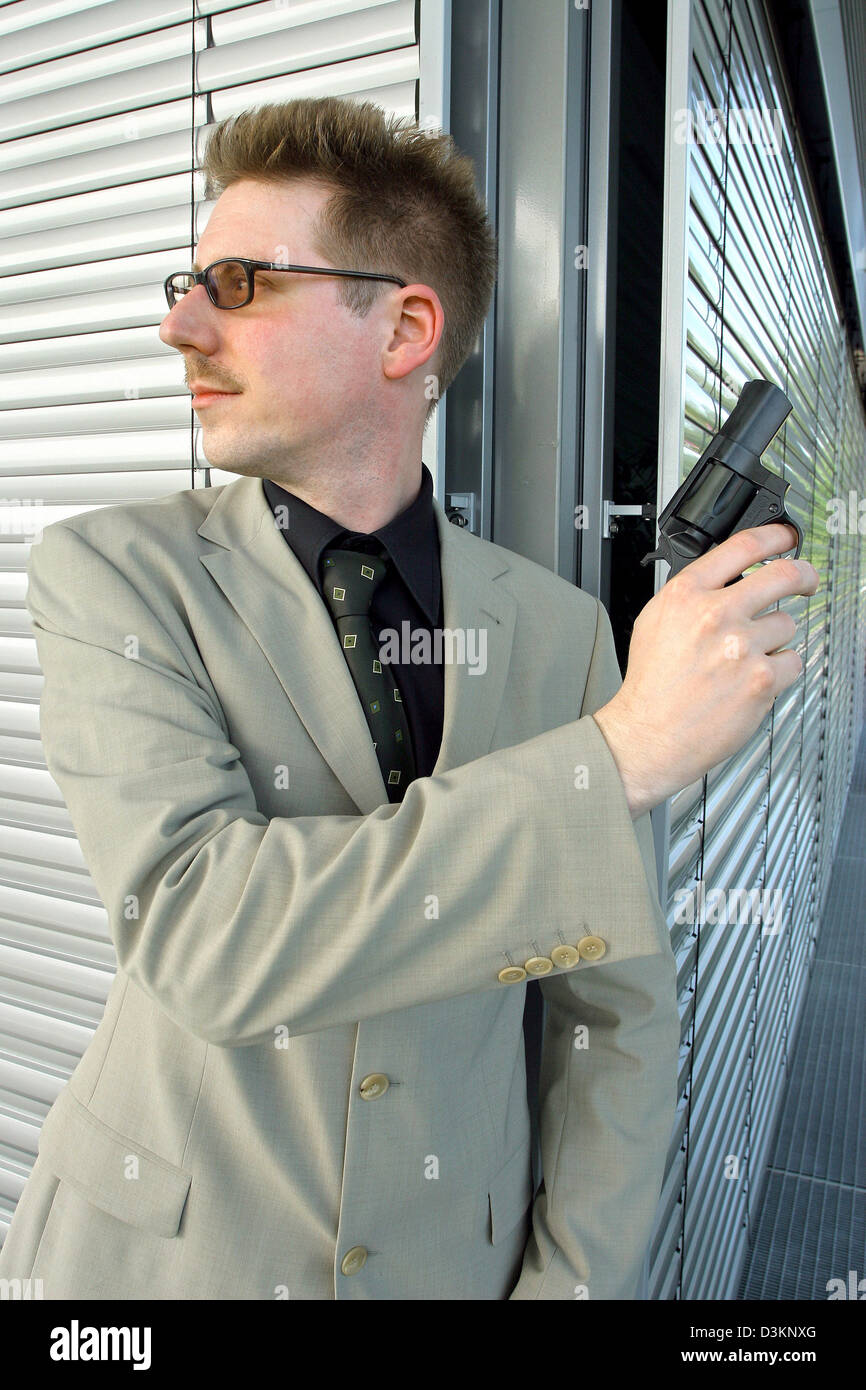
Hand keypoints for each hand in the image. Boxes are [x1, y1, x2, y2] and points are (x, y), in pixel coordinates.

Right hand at [592, 524, 818, 816]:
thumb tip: (727, 579)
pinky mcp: (762, 679)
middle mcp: (715, 614)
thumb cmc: (651, 685)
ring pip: (787, 624)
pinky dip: (780, 671)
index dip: (776, 536)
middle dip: (804, 575)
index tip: (786, 538)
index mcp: (686, 594)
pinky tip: (754, 680)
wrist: (649, 735)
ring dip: (775, 639)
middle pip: (784, 574)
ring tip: (748, 658)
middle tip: (806, 581)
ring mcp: (742, 646)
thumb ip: (692, 595)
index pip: (744, 546)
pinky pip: (793, 662)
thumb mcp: (655, 621)